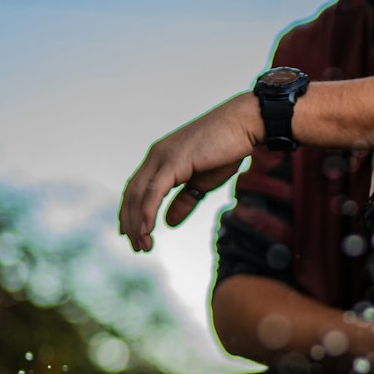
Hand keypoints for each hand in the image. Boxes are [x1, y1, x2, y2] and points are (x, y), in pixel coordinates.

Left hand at [119, 93, 260, 251]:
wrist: (244, 126)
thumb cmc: (227, 150)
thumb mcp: (202, 183)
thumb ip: (184, 201)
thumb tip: (168, 222)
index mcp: (161, 159)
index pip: (136, 189)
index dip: (130, 213)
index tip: (131, 234)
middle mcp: (156, 156)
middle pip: (132, 194)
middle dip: (130, 223)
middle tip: (136, 247)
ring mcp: (162, 157)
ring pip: (139, 195)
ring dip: (137, 223)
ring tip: (142, 245)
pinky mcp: (173, 161)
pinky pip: (154, 192)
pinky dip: (147, 212)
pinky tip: (147, 230)